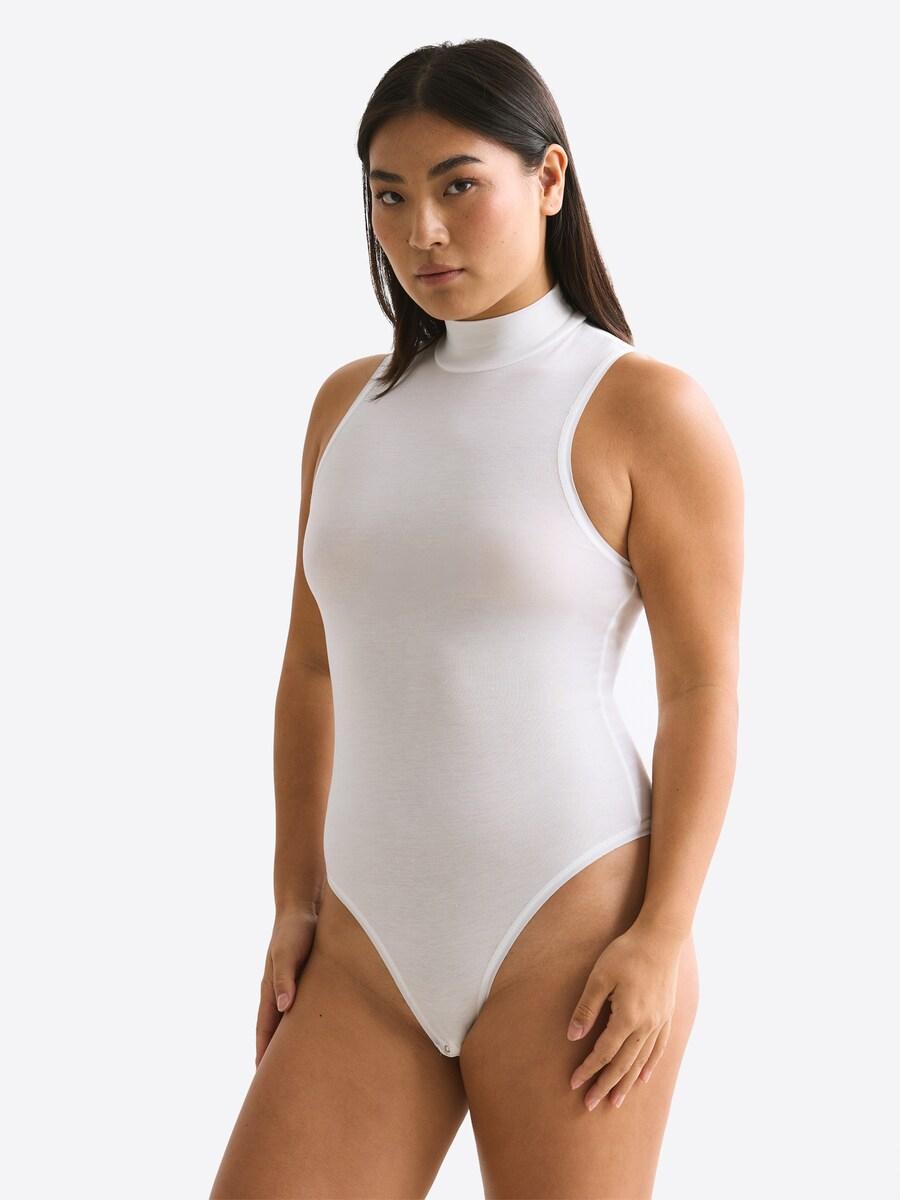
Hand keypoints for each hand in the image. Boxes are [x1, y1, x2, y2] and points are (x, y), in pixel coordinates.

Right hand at [255, 901, 318, 1067]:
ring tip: (301, 1068)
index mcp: (271, 990)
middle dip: (276, 1056)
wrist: (305, 906)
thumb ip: (284, 977)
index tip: (264, 1082)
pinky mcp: (307, 980)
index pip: (265, 1031)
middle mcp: (280, 992)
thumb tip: (283, 1007)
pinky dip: (306, 1026)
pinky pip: (304, 1010)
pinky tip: (318, 1035)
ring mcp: (293, 987)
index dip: (264, 1055)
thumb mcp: (287, 953)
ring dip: (292, 1043)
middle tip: (283, 1086)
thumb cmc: (295, 930)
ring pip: (290, 1023)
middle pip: (275, 1032)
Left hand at [566, 921, 684, 1111]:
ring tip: (616, 1100)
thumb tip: (573, 1036)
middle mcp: (646, 1026)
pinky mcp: (667, 1015)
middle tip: (590, 1104)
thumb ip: (587, 1008)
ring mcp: (659, 1022)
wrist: (661, 938)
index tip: (574, 1084)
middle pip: (623, 1064)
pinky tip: (644, 1077)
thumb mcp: (599, 977)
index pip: (604, 1052)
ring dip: (626, 1082)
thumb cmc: (626, 953)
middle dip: (605, 1085)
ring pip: (641, 1061)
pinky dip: (650, 1065)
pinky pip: (659, 1048)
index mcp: (627, 1018)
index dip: (588, 1070)